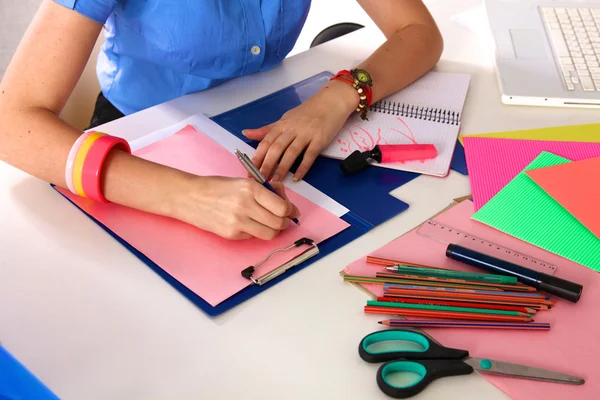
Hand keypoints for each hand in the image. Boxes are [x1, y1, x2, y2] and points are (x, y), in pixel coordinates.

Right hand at [172, 176, 300, 239]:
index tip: (292, 211)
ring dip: (274, 230)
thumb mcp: (244, 181)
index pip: (282, 207)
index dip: (290, 211)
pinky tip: (250, 224)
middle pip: (279, 222)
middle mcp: (246, 205)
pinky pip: (254, 236)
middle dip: (285, 222)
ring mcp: (238, 222)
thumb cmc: (218, 187)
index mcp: (251, 188)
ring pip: (270, 234)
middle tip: (284, 220)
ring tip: (270, 223)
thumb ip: (266, 189)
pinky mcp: (232, 234)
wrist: (191, 197)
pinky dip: (257, 232)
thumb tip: (286, 199)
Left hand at [243, 80, 357, 181]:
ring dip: (282, 167)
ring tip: (275, 180)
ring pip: (291, 152)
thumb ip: (267, 129)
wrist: (331, 101)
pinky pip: (310, 155)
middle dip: (267, 165)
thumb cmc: (308, 112)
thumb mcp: (285, 119)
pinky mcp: (320, 139)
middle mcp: (292, 129)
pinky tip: (297, 177)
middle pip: (276, 148)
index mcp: (282, 125)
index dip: (257, 157)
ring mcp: (306, 134)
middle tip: (260, 179)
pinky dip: (303, 167)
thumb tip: (246, 133)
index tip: (250, 171)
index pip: (266, 142)